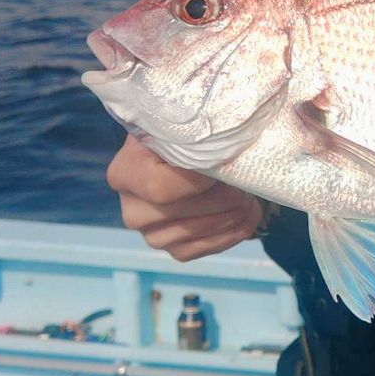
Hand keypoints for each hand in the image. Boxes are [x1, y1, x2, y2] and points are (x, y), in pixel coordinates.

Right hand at [108, 134, 261, 260]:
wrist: (184, 152)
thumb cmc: (186, 134)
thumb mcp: (184, 125)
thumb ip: (194, 133)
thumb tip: (224, 142)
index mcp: (125, 173)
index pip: (163, 189)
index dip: (200, 181)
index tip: (225, 164)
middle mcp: (131, 208)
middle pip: (181, 212)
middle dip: (223, 199)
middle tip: (244, 183)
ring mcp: (150, 233)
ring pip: (194, 234)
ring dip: (232, 218)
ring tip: (249, 198)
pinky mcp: (171, 247)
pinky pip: (201, 250)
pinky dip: (230, 236)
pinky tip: (245, 218)